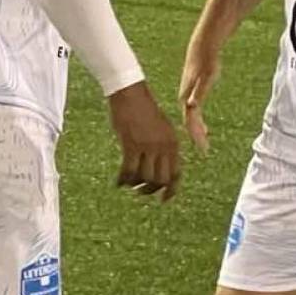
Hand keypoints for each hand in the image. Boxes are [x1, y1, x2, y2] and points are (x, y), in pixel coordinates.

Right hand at [108, 81, 180, 200]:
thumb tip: (163, 172)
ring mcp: (149, 146)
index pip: (177, 174)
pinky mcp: (132, 145)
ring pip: (144, 178)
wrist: (130, 94)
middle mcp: (164, 146)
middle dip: (151, 189)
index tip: (163, 200)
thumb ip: (165, 148)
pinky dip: (123, 180)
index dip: (171, 191)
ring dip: (135, 185)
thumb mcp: (162, 129)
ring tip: (128, 183)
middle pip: (161, 180)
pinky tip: (118, 181)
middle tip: (141, 190)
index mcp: (173, 142)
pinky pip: (129, 171)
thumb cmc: (144, 110)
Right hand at [178, 41, 219, 152]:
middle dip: (196, 136)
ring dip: (197, 129)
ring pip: (191, 116)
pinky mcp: (193, 89)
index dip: (196, 136)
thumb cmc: (208, 60)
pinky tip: (203, 125)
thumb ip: (199, 91)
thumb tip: (191, 105)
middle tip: (204, 150)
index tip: (203, 149)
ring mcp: (188, 93)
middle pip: (190, 122)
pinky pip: (193, 110)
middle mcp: (185, 97)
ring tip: (204, 141)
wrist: (204, 44)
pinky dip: (198, 120)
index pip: (190, 122)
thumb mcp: (208, 76)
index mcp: (187, 96)